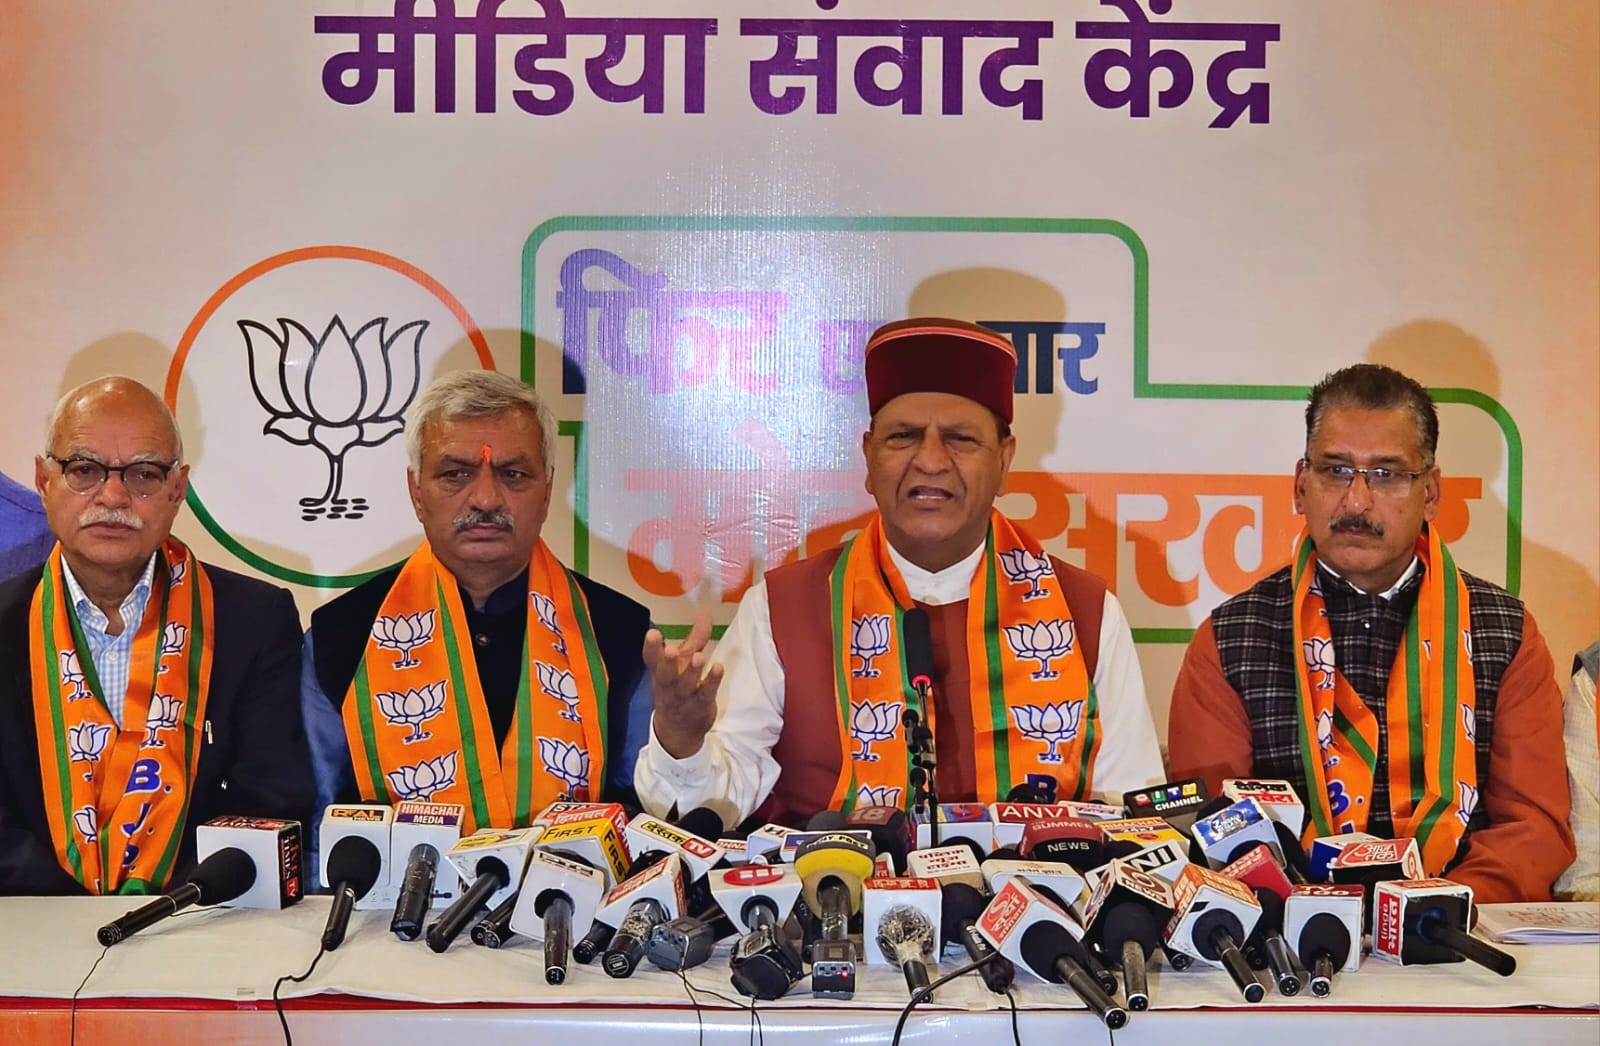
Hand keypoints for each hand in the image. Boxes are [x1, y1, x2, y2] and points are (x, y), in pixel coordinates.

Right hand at [643, 610, 723, 759]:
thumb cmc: (678, 688)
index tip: (653, 634)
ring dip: (692, 671)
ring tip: (699, 657)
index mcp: (660, 672)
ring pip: (686, 684)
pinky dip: (712, 681)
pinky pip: (706, 693)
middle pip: (665, 674)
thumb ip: (696, 636)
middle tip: (670, 650)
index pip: (651, 660)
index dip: (651, 647)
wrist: (677, 732)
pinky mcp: (701, 705)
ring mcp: (684, 697)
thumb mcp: (684, 661)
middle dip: (667, 662)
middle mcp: (669, 684)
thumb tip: (705, 611)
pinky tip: (718, 668)